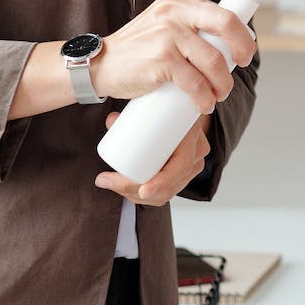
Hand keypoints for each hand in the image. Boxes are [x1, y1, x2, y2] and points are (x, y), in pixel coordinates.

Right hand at [93, 0, 269, 111]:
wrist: (101, 63)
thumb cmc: (141, 44)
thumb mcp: (167, 17)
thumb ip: (195, 18)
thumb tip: (235, 38)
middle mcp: (176, 7)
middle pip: (227, 21)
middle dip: (245, 46)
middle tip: (245, 60)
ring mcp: (168, 32)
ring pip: (215, 59)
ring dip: (225, 83)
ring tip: (220, 92)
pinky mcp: (161, 58)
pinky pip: (195, 82)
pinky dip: (204, 98)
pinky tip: (204, 104)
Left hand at [96, 112, 210, 205]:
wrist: (184, 110)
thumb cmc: (168, 108)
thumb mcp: (151, 107)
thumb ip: (130, 113)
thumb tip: (111, 121)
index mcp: (191, 136)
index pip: (181, 166)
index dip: (161, 182)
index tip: (142, 190)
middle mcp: (196, 154)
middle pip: (169, 186)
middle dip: (134, 190)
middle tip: (109, 181)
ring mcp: (192, 166)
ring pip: (165, 193)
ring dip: (136, 195)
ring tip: (111, 183)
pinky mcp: (183, 174)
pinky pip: (167, 192)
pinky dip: (146, 197)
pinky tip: (127, 193)